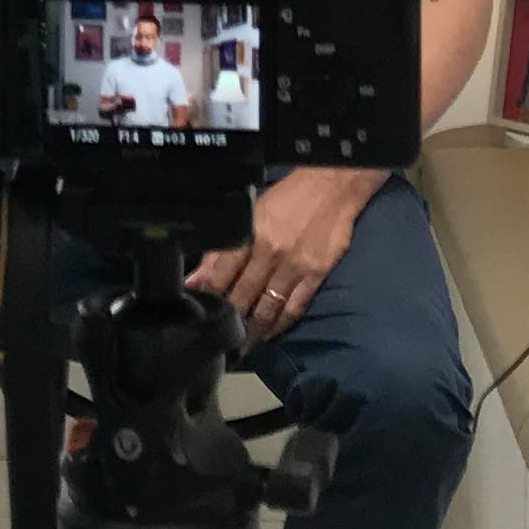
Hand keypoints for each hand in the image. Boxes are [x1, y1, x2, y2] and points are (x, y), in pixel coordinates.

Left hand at [190, 167, 381, 341]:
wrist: (332, 185)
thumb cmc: (289, 198)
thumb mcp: (252, 214)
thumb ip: (223, 249)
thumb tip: (196, 278)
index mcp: (249, 234)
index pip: (220, 275)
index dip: (208, 299)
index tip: (202, 314)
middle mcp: (270, 253)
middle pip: (242, 297)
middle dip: (230, 321)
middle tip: (221, 338)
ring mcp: (294, 266)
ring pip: (268, 308)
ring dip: (254, 329)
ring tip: (243, 343)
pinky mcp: (315, 274)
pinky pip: (295, 307)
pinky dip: (281, 324)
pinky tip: (272, 331)